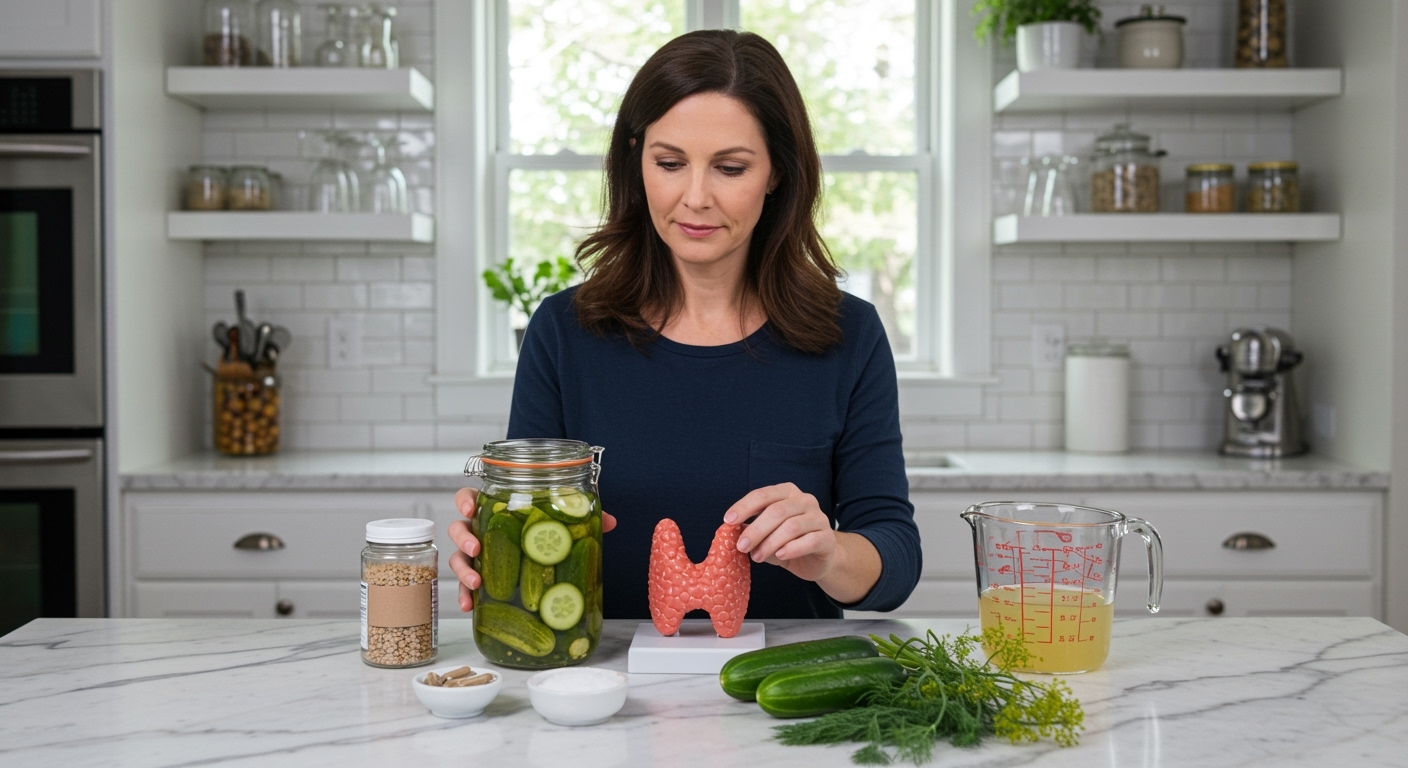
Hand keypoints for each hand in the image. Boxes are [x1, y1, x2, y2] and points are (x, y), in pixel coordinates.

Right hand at [448, 487, 617, 611]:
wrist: (540, 557)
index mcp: (495, 510)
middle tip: (476, 548)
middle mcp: (481, 531)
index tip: (470, 506)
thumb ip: (582, 517)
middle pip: (459, 528)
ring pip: (458, 558)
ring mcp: (478, 556)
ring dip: (462, 569)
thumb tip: (610, 522)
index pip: (471, 496)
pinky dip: (465, 596)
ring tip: (475, 582)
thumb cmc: (542, 531)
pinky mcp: (480, 580)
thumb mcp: (562, 521)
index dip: (465, 499)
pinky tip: (470, 606)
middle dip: (464, 537)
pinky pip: (466, 587)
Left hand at [723, 483, 837, 582]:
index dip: (744, 507)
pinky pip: (809, 541)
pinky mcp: (827, 538)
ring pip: (791, 527)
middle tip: (742, 546)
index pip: (763, 495)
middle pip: (777, 511)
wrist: (817, 560)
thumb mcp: (765, 534)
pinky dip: (792, 549)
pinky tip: (780, 555)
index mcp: (787, 493)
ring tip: (757, 557)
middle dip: (756, 530)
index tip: (728, 521)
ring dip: (770, 543)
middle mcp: (805, 500)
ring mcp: (819, 518)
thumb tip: (730, 530)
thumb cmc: (788, 542)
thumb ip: (751, 529)